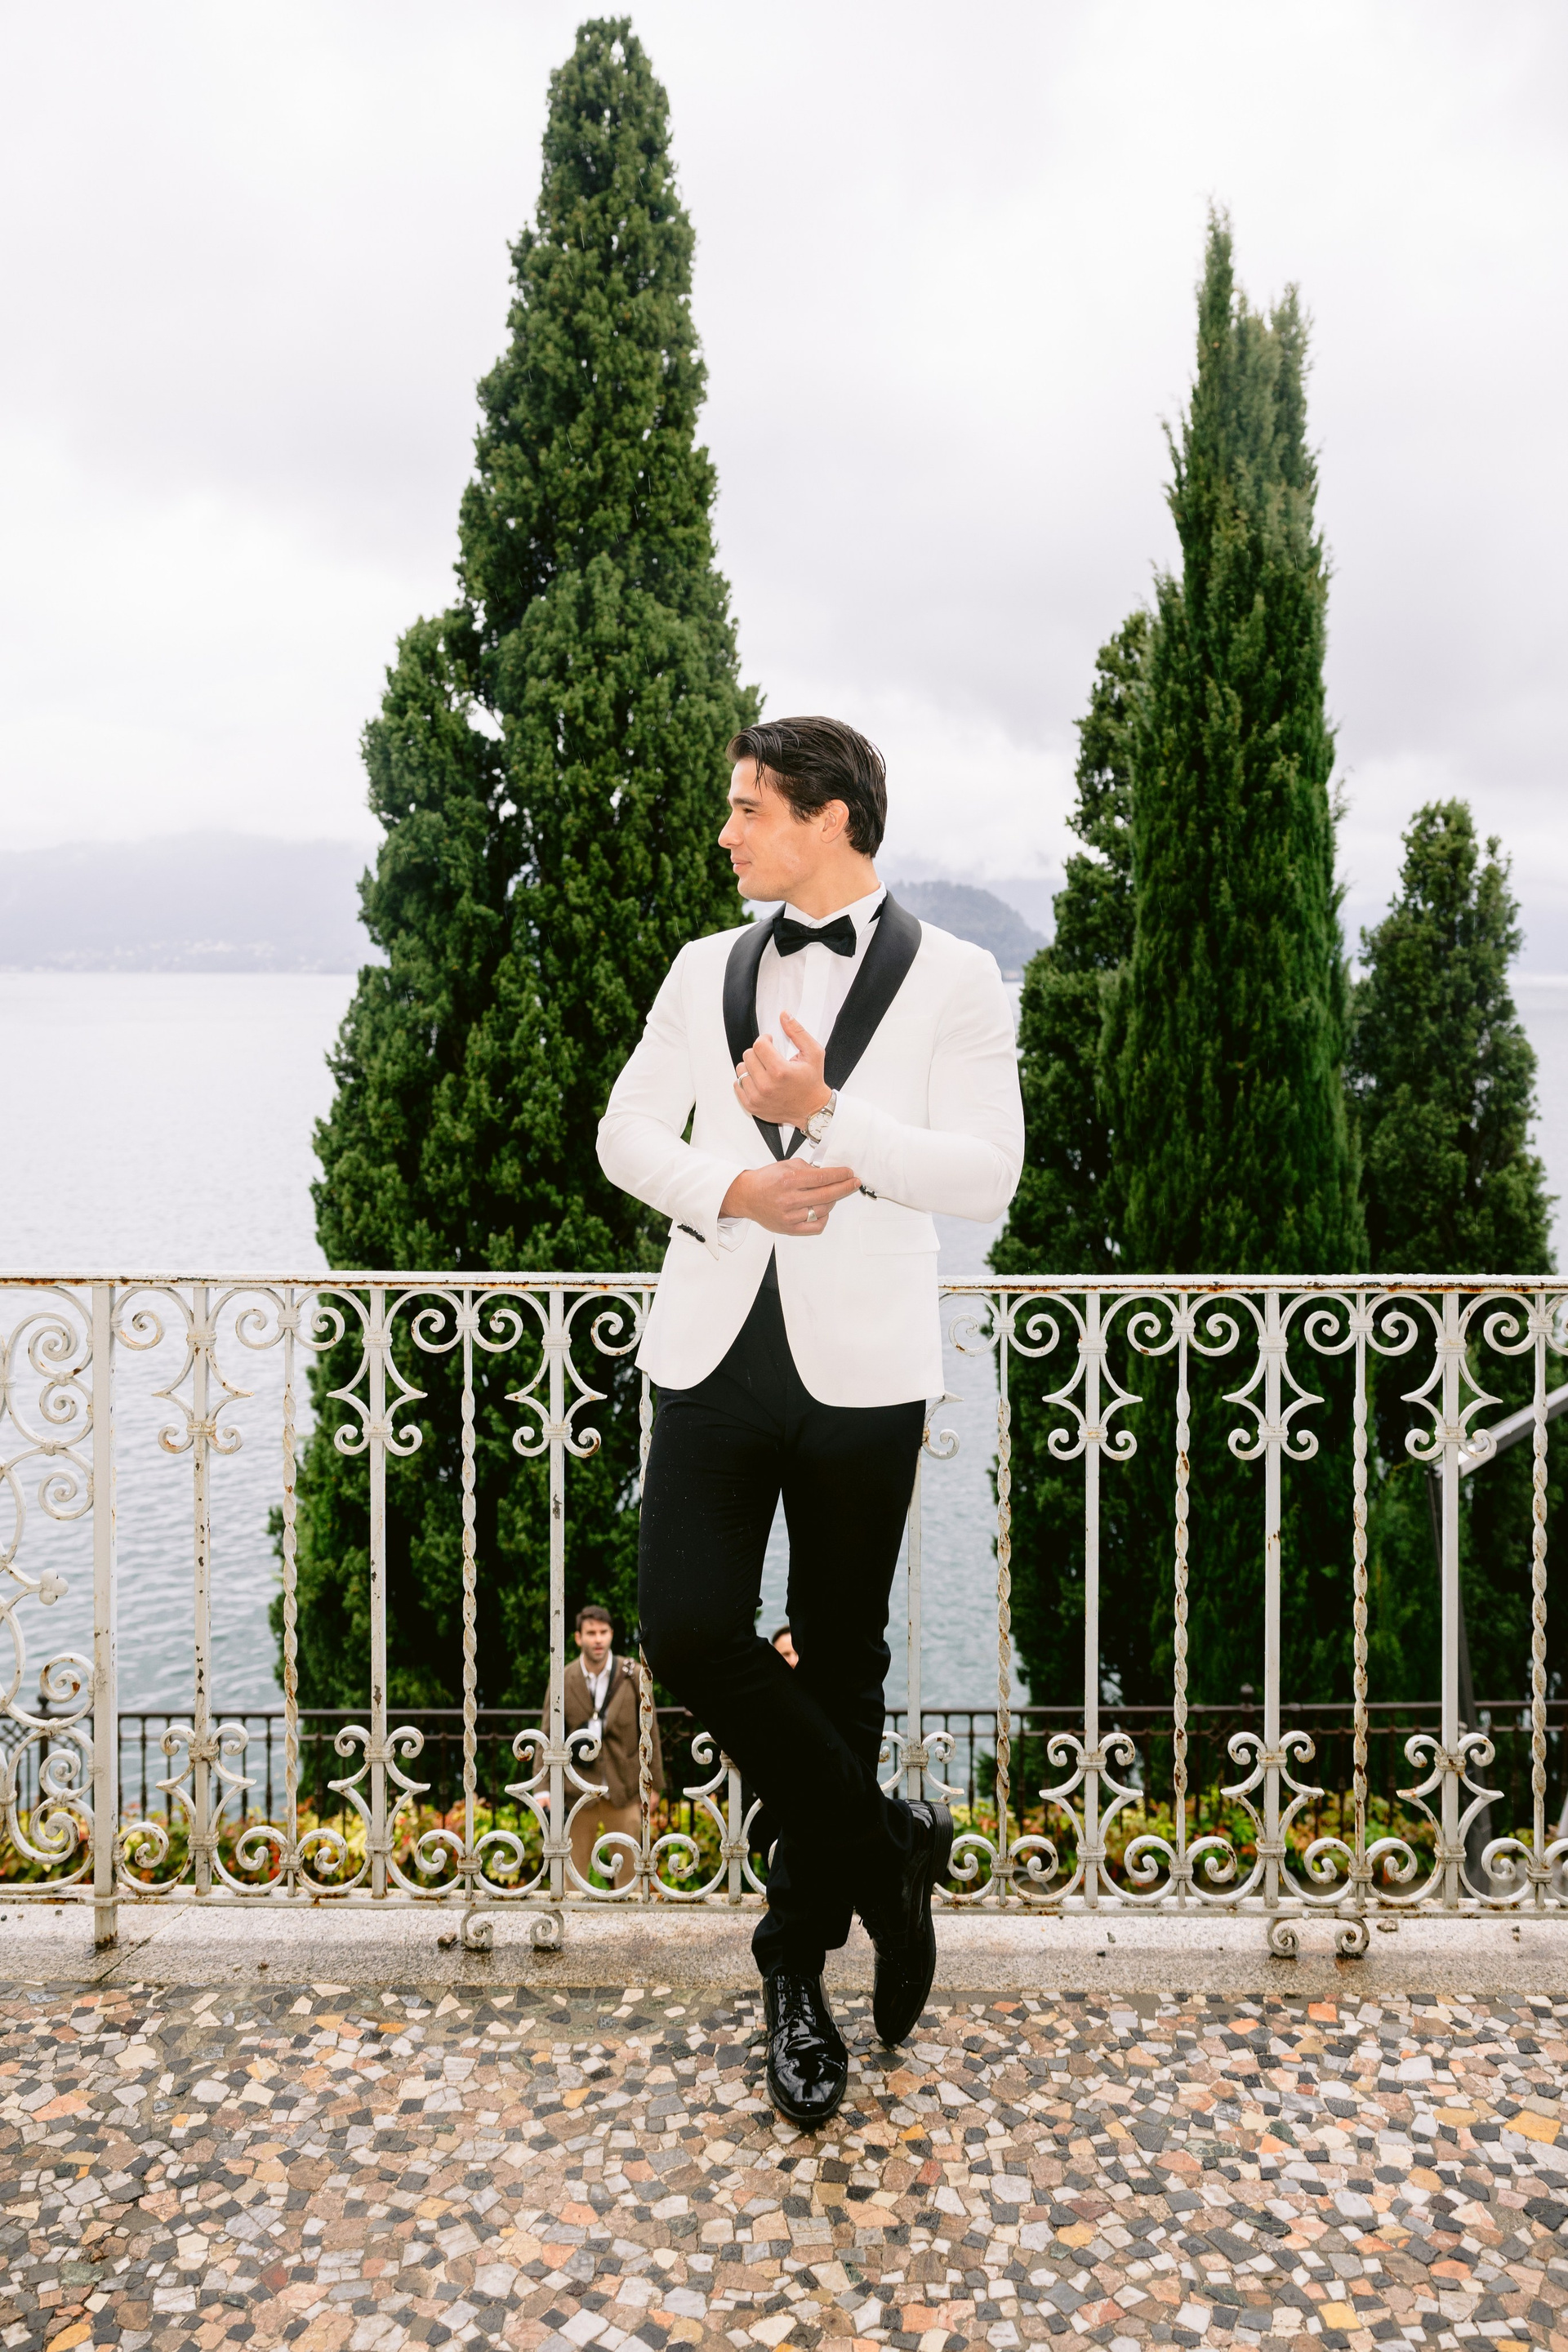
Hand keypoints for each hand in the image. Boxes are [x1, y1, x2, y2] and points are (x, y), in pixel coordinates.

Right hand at [720, 1159, 859, 1235]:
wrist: (746, 1196)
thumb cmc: (766, 1180)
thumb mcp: (785, 1165)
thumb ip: (807, 1168)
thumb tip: (827, 1173)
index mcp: (789, 1180)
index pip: (822, 1177)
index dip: (839, 1175)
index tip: (849, 1173)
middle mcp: (789, 1199)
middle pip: (826, 1194)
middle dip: (844, 1187)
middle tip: (853, 1183)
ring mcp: (789, 1216)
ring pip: (823, 1210)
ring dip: (832, 1201)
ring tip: (832, 1194)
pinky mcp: (789, 1228)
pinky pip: (815, 1225)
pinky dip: (824, 1218)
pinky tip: (824, 1210)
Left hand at [733, 1010, 831, 1128]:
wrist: (812, 1109)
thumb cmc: (812, 1081)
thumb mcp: (813, 1053)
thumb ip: (798, 1032)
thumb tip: (784, 1015)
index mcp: (780, 1071)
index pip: (759, 1045)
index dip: (765, 1040)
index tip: (771, 1043)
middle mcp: (766, 1086)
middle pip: (748, 1056)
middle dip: (758, 1052)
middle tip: (769, 1057)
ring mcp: (757, 1098)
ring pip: (741, 1069)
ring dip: (751, 1066)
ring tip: (764, 1070)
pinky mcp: (751, 1106)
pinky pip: (737, 1085)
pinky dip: (746, 1080)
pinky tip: (759, 1081)